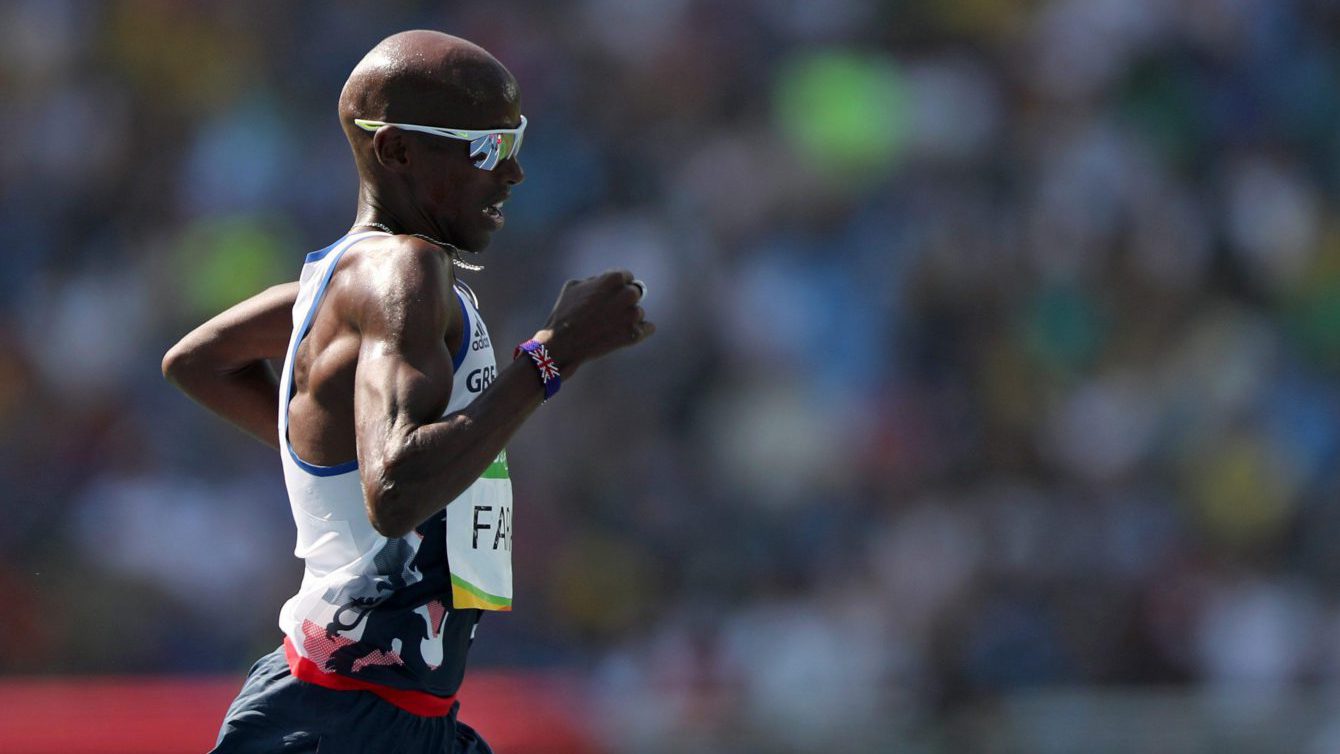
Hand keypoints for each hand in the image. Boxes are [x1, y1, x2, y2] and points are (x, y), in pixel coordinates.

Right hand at [536, 269, 654, 374]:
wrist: (562, 343)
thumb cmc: (565, 313)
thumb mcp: (574, 286)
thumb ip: (596, 280)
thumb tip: (605, 281)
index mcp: (614, 278)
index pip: (627, 277)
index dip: (618, 287)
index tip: (610, 296)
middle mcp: (628, 294)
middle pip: (635, 293)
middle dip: (624, 301)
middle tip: (609, 312)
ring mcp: (632, 315)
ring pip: (638, 313)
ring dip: (627, 318)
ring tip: (607, 327)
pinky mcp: (635, 334)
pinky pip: (648, 328)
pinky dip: (637, 331)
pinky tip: (622, 334)